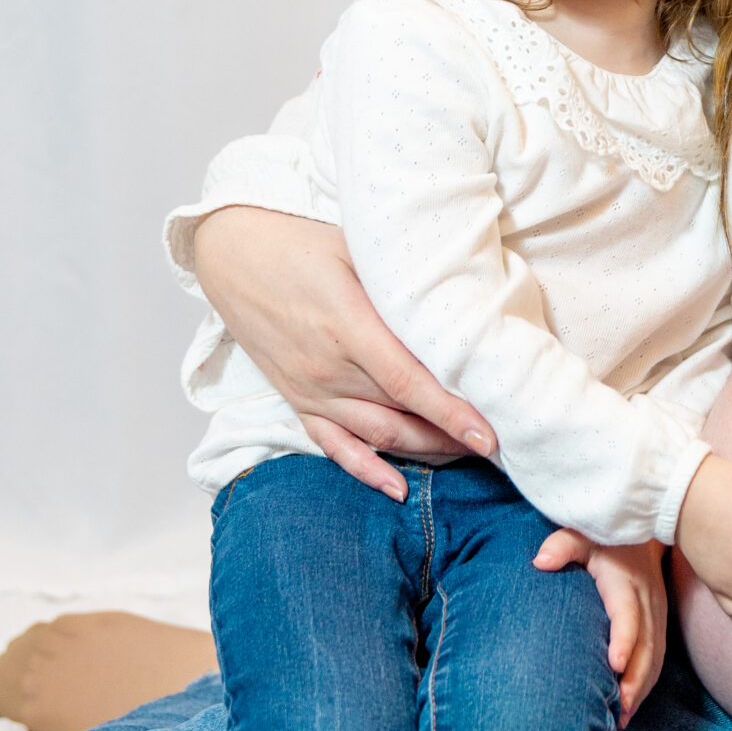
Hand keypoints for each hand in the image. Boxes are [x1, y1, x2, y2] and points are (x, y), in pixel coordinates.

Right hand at [191, 208, 493, 500]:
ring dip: (424, 452)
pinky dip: (366, 470)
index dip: (452, 413)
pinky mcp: (297, 400)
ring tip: (468, 456)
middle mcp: (328, 367)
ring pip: (377, 437)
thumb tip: (459, 306)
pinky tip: (398, 488)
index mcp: (348, 325)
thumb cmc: (299, 242)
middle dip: (453, 435)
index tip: (490, 434)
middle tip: (500, 444)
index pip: (410, 383)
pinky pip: (334, 446)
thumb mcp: (356, 250)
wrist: (231, 253)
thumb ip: (400, 285)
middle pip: (402, 416)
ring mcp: (310, 389)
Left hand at [535, 530, 666, 724]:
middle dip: (634, 679)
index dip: (624, 638)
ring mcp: (657, 613)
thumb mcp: (582, 532)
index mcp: (626, 581)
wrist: (643, 527)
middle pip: (647, 645)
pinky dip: (645, 684)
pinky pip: (657, 658)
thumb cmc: (603, 536)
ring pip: (655, 657)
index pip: (627, 613)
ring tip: (622, 718)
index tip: (615, 664)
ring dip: (641, 688)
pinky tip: (629, 706)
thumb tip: (540, 562)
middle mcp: (647, 600)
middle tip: (617, 709)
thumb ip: (562, 545)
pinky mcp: (659, 623)